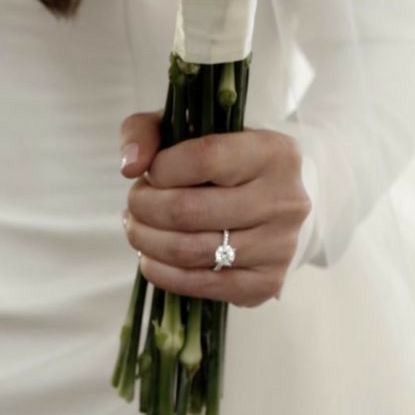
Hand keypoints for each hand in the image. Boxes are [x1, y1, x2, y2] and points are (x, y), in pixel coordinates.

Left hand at [120, 111, 312, 306]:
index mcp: (273, 151)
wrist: (275, 202)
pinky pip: (201, 286)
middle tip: (135, 203)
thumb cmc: (226, 160)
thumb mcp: (190, 128)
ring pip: (190, 251)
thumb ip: (148, 131)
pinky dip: (163, 274)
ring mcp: (279, 245)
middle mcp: (284, 199)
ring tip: (137, 228)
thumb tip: (130, 166)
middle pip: (190, 211)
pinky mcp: (267, 283)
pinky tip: (151, 258)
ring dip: (148, 242)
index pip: (205, 158)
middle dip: (145, 208)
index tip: (150, 172)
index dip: (162, 168)